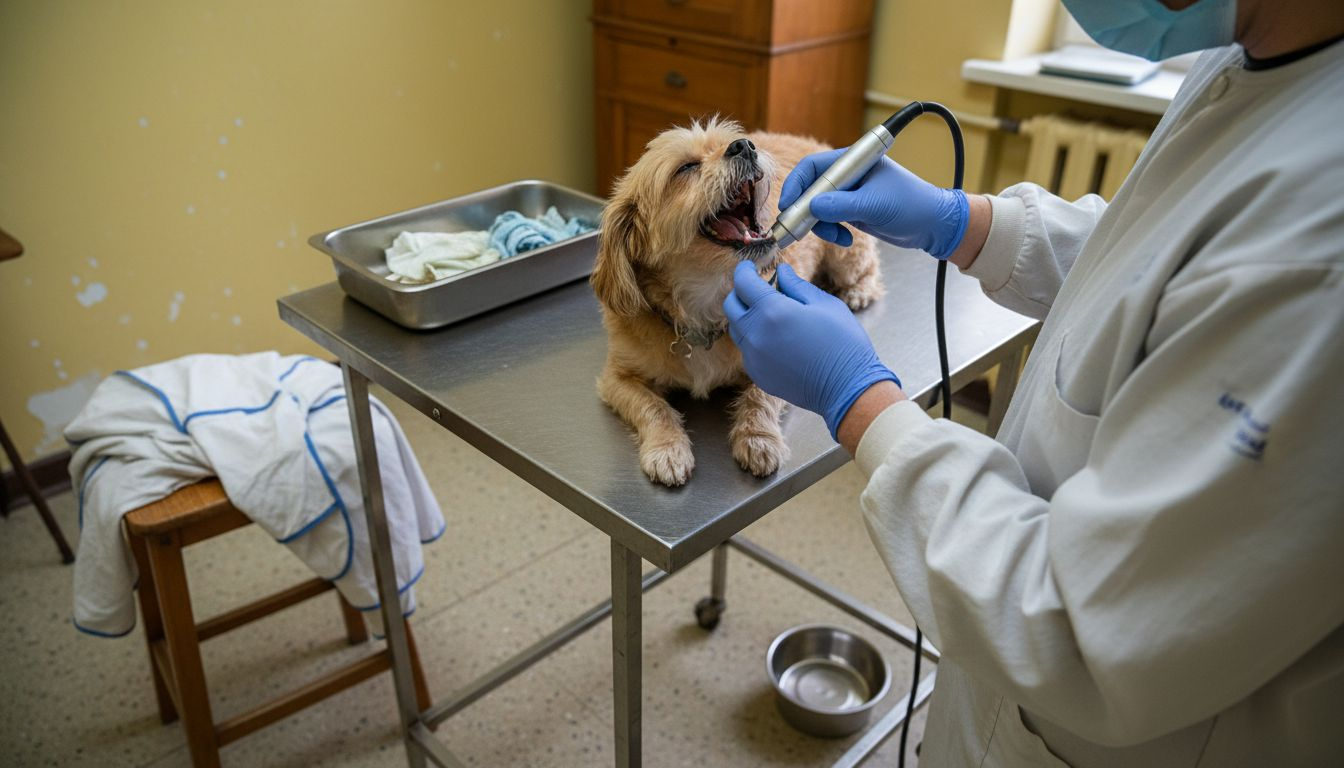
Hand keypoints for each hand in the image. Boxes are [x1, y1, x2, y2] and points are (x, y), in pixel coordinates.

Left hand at [723, 262, 899, 438]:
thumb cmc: (842, 342)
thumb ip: (796, 286)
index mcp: (772, 312)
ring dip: (745, 316)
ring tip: (767, 313)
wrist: (847, 388)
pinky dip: (754, 338)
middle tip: (756, 288)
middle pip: (731, 306)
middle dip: (740, 292)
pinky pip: (747, 350)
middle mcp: (755, 335)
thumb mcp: (824, 304)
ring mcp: (754, 358)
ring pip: (736, 329)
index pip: (743, 283)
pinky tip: (775, 338)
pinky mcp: (757, 374)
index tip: (749, 266)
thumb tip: (781, 272)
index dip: (744, 271)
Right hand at [779, 149, 968, 258]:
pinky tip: (846, 240)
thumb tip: (811, 207)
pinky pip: (828, 220)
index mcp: (854, 161)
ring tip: (837, 237)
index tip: (789, 206)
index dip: (796, 184)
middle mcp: (848, 175)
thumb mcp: (874, 205)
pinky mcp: (851, 210)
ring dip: (820, 226)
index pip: (813, 166)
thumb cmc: (911, 205)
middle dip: (804, 210)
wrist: (932, 225)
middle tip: (799, 228)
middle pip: (811, 188)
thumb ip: (841, 206)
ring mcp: (849, 194)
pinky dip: (831, 231)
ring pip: (817, 208)